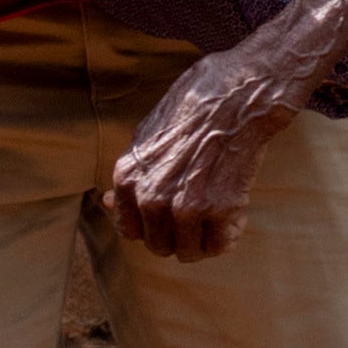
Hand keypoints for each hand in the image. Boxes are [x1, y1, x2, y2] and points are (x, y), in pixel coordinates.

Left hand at [105, 40, 308, 259]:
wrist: (241, 94)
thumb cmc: (196, 105)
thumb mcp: (148, 133)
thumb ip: (131, 173)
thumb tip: (107, 202)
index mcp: (128, 178)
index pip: (129, 230)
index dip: (153, 226)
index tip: (172, 216)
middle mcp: (151, 197)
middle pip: (159, 246)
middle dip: (181, 235)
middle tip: (201, 213)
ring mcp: (185, 206)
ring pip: (189, 252)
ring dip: (206, 239)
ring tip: (220, 213)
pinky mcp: (221, 209)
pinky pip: (221, 245)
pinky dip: (230, 235)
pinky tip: (237, 212)